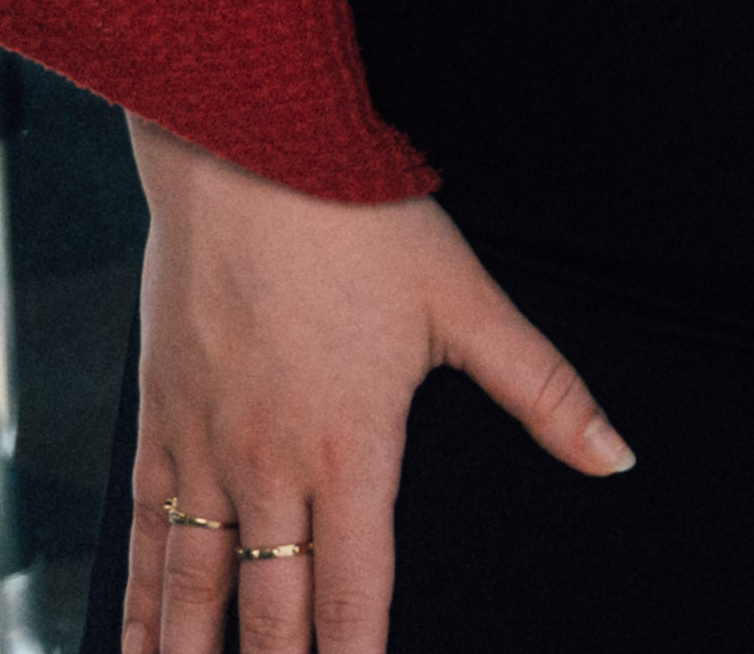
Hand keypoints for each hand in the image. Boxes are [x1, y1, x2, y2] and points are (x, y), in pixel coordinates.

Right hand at [124, 118, 628, 652]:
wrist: (242, 150)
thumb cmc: (353, 218)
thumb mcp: (465, 302)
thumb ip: (543, 391)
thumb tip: (615, 453)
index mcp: (350, 449)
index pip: (355, 599)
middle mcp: (269, 466)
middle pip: (271, 614)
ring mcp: (204, 449)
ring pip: (193, 590)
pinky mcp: (158, 423)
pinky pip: (142, 535)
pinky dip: (139, 600)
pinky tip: (139, 643)